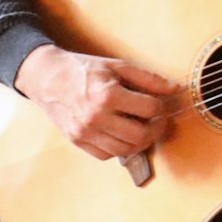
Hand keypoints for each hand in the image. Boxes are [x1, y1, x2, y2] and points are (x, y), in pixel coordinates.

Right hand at [13, 44, 177, 160]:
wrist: (46, 77)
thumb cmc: (84, 70)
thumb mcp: (117, 66)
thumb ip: (149, 79)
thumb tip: (175, 89)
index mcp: (107, 95)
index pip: (150, 109)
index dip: (162, 106)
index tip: (161, 103)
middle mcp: (95, 117)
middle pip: (140, 136)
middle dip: (156, 129)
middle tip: (158, 120)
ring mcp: (85, 132)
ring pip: (125, 150)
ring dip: (141, 141)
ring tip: (143, 128)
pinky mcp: (77, 141)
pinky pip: (107, 155)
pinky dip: (120, 148)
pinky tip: (123, 134)